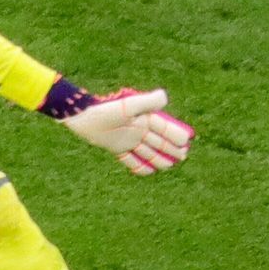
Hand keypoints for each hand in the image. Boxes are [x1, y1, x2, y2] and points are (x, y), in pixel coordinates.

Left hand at [63, 88, 192, 174]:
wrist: (83, 118)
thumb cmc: (106, 110)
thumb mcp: (128, 105)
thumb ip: (147, 102)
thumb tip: (164, 98)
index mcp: (143, 118)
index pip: (164, 128)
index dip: (175, 134)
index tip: (186, 142)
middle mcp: (137, 129)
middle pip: (158, 141)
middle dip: (171, 148)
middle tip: (183, 156)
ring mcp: (128, 139)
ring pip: (147, 151)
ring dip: (158, 158)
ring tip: (170, 165)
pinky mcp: (117, 148)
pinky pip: (131, 159)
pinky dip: (139, 166)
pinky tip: (148, 171)